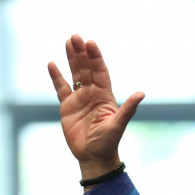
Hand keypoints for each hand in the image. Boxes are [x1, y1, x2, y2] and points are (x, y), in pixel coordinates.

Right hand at [47, 34, 144, 179]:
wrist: (93, 157)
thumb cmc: (107, 142)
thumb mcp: (117, 125)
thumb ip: (128, 109)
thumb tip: (141, 93)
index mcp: (105, 95)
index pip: (100, 71)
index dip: (95, 57)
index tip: (90, 43)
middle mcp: (92, 93)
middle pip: (86, 68)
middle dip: (81, 52)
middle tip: (75, 36)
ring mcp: (80, 98)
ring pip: (75, 73)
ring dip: (71, 58)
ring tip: (68, 42)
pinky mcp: (67, 106)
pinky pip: (61, 88)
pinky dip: (56, 76)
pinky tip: (52, 63)